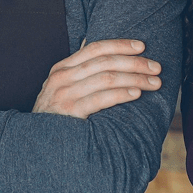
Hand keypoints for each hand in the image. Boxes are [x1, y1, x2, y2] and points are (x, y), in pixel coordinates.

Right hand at [33, 39, 161, 118]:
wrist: (36, 147)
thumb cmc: (56, 117)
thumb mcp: (62, 90)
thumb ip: (79, 72)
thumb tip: (99, 50)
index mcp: (61, 69)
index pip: (94, 48)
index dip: (120, 44)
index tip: (142, 46)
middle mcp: (61, 78)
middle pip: (105, 62)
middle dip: (135, 62)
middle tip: (156, 67)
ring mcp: (64, 95)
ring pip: (107, 78)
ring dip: (135, 78)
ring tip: (154, 82)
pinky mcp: (70, 113)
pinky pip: (101, 98)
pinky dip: (121, 93)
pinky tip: (136, 93)